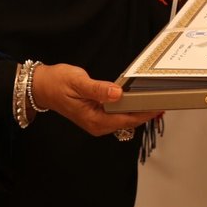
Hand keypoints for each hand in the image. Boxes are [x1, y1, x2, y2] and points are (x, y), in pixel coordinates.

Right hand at [30, 63, 162, 137]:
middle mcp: (97, 124)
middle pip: (129, 121)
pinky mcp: (98, 115)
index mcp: (94, 119)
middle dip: (146, 113)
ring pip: (125, 119)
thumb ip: (98, 89)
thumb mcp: (78, 82)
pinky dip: (130, 108)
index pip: (126, 119)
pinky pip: (118, 114)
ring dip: (139, 111)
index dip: (144, 113)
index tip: (159, 106)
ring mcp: (98, 121)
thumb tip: (117, 93)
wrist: (42, 86)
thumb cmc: (57, 83)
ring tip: (156, 100)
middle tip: (165, 101)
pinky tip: (139, 100)